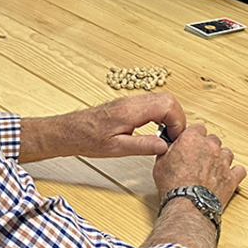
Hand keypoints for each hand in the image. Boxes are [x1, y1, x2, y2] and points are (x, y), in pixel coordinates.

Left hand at [21, 92, 185, 161]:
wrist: (70, 131)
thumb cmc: (87, 139)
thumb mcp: (116, 148)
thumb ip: (143, 146)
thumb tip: (165, 146)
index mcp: (130, 111)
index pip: (167, 105)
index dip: (177, 122)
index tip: (174, 137)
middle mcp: (131, 101)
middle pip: (168, 99)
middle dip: (177, 118)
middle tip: (174, 136)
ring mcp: (130, 100)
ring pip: (162, 99)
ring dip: (170, 115)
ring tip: (166, 134)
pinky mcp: (128, 103)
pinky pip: (152, 102)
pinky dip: (161, 114)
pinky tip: (156, 129)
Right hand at [153, 123, 245, 207]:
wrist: (188, 205)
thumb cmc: (173, 186)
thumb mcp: (160, 164)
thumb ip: (168, 151)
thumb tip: (168, 148)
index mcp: (192, 140)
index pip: (198, 128)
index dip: (194, 136)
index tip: (191, 142)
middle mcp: (210, 148)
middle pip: (213, 139)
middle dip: (207, 147)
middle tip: (199, 157)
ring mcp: (223, 162)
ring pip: (227, 152)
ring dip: (220, 158)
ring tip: (212, 167)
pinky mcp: (231, 178)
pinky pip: (240, 170)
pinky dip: (234, 172)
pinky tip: (227, 176)